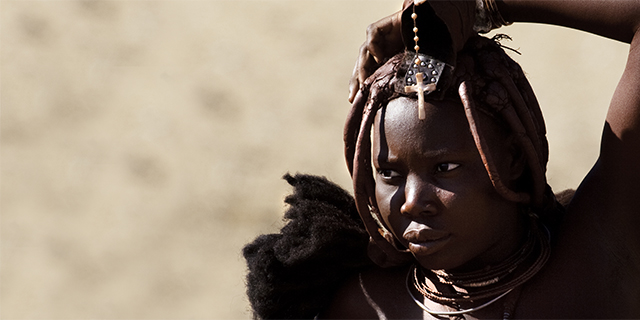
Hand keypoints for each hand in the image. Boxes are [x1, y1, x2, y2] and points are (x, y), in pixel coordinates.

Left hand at [348, 1, 477, 102]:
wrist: (441, 27)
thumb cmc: (434, 52)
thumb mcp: (419, 73)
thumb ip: (412, 86)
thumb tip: (413, 109)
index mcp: (387, 63)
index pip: (369, 76)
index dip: (360, 88)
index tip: (355, 101)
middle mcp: (382, 50)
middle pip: (362, 65)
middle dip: (356, 81)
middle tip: (354, 96)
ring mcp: (383, 38)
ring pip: (364, 52)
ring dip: (362, 67)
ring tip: (366, 80)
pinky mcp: (386, 25)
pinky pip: (372, 34)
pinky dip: (373, 45)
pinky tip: (380, 56)